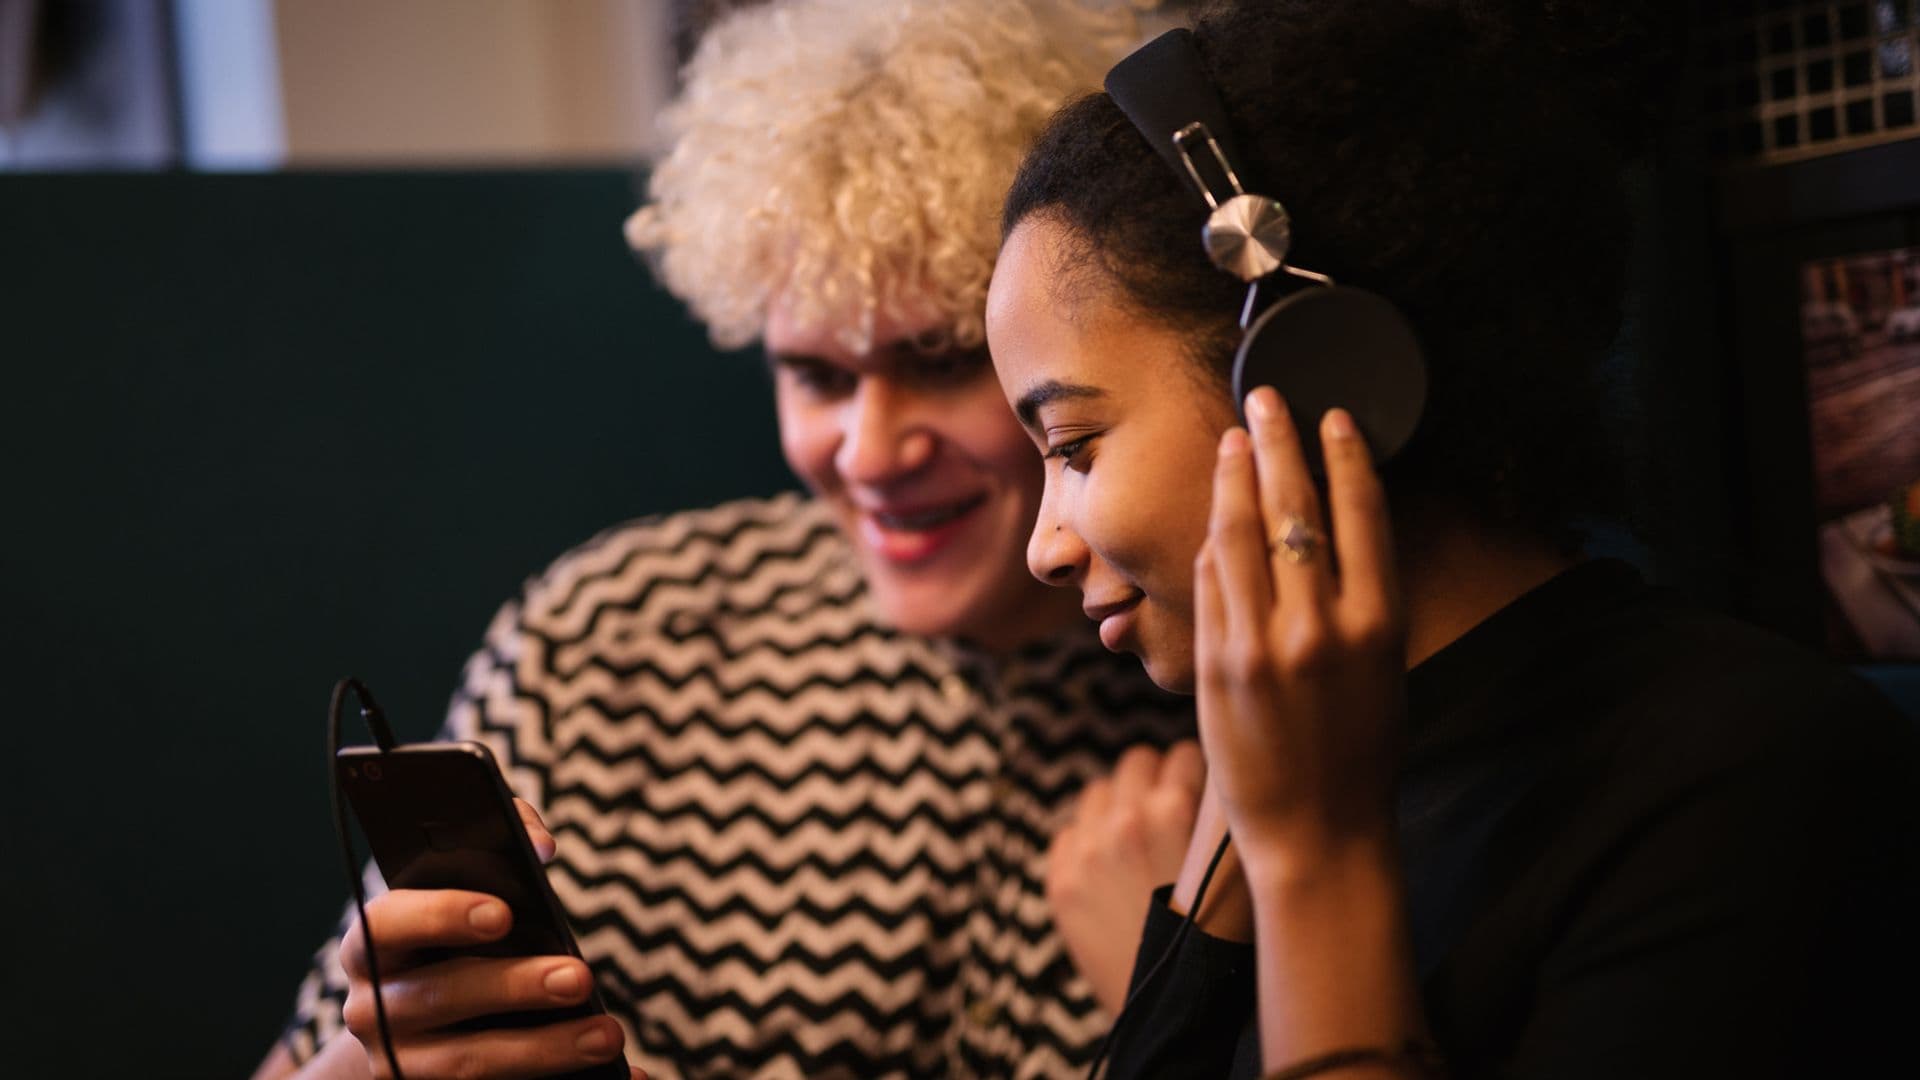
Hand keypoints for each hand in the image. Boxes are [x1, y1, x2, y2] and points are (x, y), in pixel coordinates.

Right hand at [336, 799, 640, 1079]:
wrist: (406, 1032)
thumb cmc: (452, 940)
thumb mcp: (461, 891)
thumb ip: (499, 844)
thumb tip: (542, 845)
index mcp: (374, 944)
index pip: (388, 924)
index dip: (442, 915)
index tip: (505, 913)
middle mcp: (373, 1008)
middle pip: (441, 998)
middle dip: (515, 987)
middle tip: (580, 976)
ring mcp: (399, 1064)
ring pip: (468, 1062)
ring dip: (544, 1051)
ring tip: (607, 1035)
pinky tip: (623, 1079)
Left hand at [1045, 741, 1205, 1011]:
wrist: (1179, 1013)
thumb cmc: (1227, 941)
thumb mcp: (1247, 869)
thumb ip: (1231, 813)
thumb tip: (1228, 769)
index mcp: (1175, 810)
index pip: (1185, 752)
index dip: (1201, 776)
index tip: (1205, 799)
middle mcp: (1124, 821)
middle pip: (1137, 762)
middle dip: (1158, 783)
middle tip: (1174, 817)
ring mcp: (1085, 851)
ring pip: (1098, 792)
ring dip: (1120, 808)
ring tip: (1142, 845)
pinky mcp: (1060, 882)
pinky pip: (1069, 833)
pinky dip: (1089, 844)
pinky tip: (1113, 872)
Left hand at [1194, 389, 1407, 868]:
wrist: (1318, 831)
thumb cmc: (1360, 751)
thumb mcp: (1383, 669)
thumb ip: (1358, 601)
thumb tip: (1329, 531)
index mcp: (1378, 622)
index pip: (1360, 513)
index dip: (1344, 455)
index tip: (1333, 416)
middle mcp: (1320, 625)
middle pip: (1294, 508)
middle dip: (1279, 443)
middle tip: (1267, 399)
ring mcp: (1262, 642)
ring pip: (1240, 534)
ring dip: (1235, 478)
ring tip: (1235, 440)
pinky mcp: (1217, 662)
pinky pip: (1210, 581)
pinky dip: (1212, 541)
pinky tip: (1214, 514)